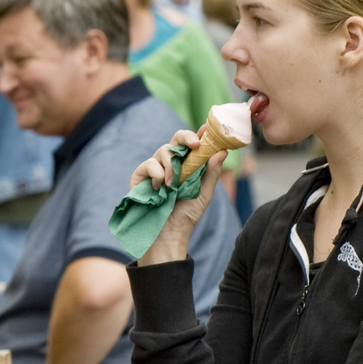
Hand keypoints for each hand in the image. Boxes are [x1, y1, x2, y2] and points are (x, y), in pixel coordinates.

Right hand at [130, 135, 227, 265]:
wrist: (168, 232)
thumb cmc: (186, 215)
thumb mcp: (204, 193)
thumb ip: (212, 172)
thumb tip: (222, 151)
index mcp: (186, 165)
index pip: (192, 144)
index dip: (199, 134)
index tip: (207, 131)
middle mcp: (170, 163)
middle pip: (176, 138)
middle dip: (186, 137)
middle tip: (195, 144)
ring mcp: (155, 167)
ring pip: (163, 150)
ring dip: (172, 167)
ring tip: (173, 185)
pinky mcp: (140, 175)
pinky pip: (150, 164)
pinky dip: (157, 175)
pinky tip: (159, 189)